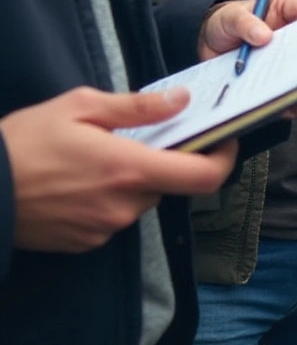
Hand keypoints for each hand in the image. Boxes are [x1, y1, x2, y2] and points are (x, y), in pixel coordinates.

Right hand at [2, 87, 238, 253]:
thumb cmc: (23, 142)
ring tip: (94, 159)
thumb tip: (183, 101)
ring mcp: (105, 229)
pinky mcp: (85, 243)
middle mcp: (124, 206)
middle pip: (168, 185)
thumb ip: (138, 107)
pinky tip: (77, 182)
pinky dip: (108, 199)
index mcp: (129, 169)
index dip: (224, 160)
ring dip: (131, 181)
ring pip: (140, 201)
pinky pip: (113, 218)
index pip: (204, 178)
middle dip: (160, 162)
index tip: (224, 141)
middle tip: (136, 139)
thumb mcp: (80, 107)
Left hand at [198, 0, 296, 117]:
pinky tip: (280, 106)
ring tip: (292, 95)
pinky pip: (294, 93)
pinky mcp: (285, 78)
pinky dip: (289, 103)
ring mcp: (293, 57)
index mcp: (291, 6)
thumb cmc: (225, 22)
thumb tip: (263, 35)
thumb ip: (244, 22)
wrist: (211, 42)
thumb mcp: (230, 17)